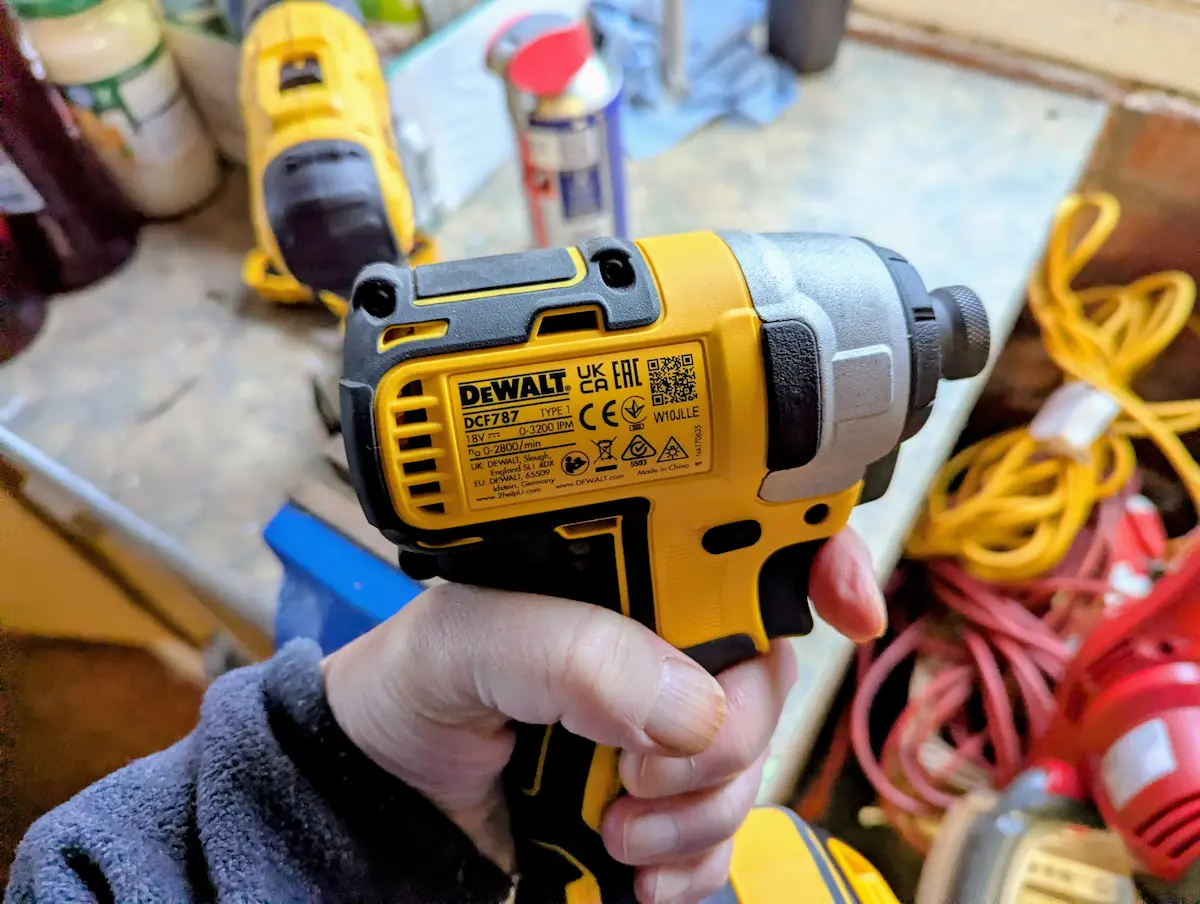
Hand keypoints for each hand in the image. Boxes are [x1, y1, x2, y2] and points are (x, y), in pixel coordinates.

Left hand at [323, 528, 883, 903]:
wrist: (383, 794)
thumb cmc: (413, 687)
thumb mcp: (471, 644)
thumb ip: (575, 654)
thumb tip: (697, 706)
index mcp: (623, 572)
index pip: (748, 539)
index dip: (820, 560)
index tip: (852, 607)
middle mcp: (656, 640)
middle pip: (770, 670)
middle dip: (732, 733)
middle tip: (646, 767)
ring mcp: (661, 724)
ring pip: (755, 760)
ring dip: (702, 809)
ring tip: (620, 823)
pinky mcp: (662, 798)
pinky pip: (727, 833)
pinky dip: (696, 862)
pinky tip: (640, 868)